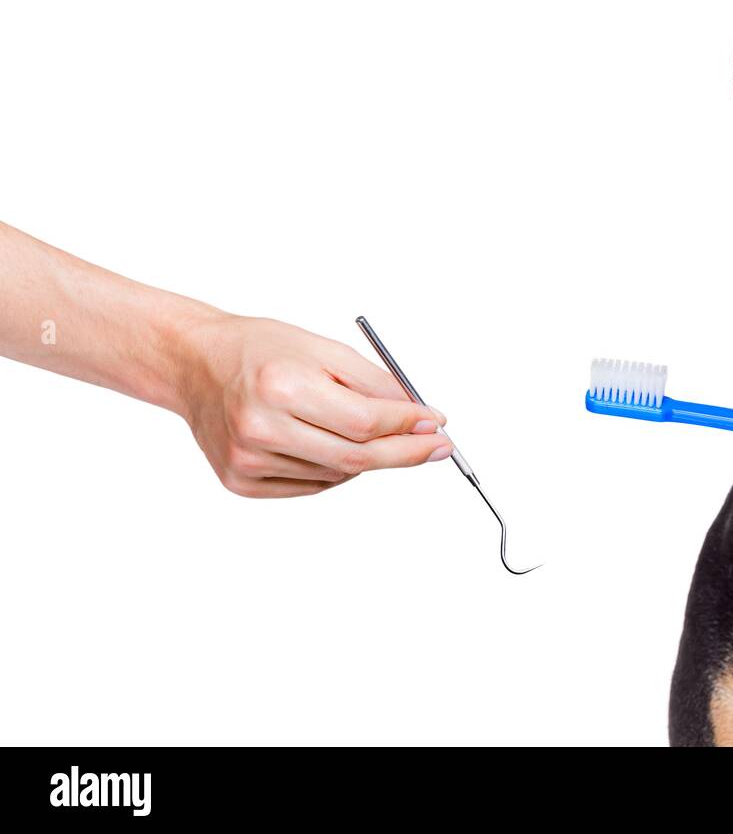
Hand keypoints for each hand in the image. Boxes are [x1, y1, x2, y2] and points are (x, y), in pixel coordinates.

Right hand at [178, 314, 450, 496]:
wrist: (194, 364)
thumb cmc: (259, 349)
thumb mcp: (323, 348)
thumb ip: (374, 382)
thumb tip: (421, 416)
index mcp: (280, 386)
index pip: (365, 421)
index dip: (409, 426)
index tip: (437, 424)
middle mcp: (260, 428)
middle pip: (357, 457)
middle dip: (406, 452)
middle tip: (438, 446)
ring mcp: (248, 460)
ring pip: (338, 473)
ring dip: (363, 455)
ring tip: (346, 423)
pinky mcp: (241, 481)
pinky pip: (312, 485)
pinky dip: (333, 467)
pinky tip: (318, 440)